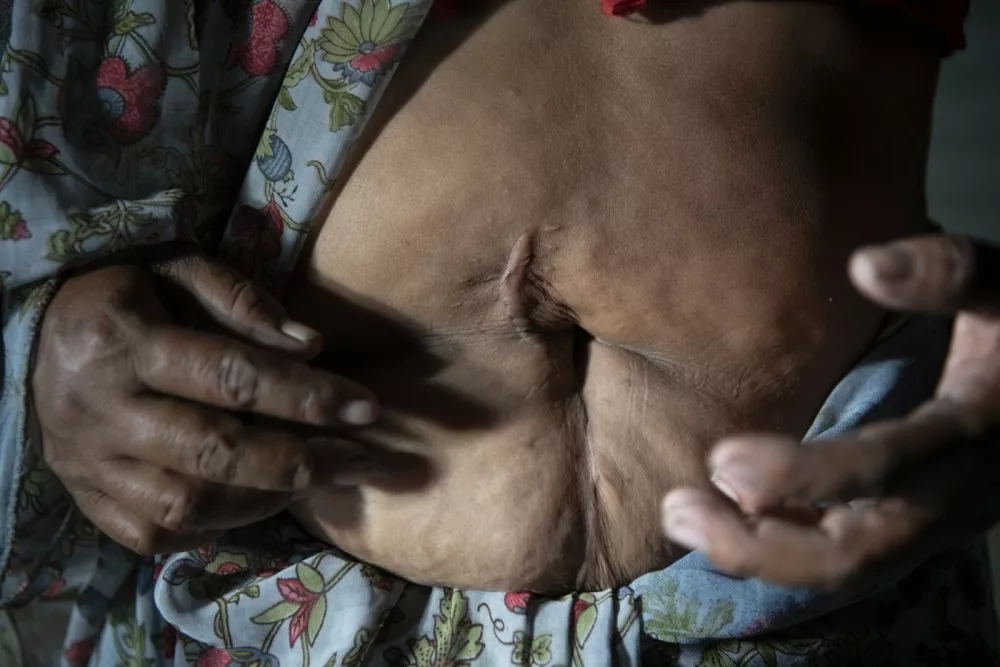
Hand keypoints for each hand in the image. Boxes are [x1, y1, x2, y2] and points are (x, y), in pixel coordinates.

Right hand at [33, 249, 379, 554]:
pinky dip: (213, 528)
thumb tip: (312, 348)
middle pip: (214, 453)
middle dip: (302, 462)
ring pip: (185, 506)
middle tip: (364, 461)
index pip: (232, 376)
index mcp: (124, 340)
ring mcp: (87, 462)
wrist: (33, 329)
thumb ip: (241, 300)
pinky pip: (152, 534)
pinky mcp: (83, 496)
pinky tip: (256, 502)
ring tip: (315, 479)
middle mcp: (101, 409)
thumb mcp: (177, 265)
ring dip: (264, 500)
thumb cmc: (122, 289)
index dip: (308, 396)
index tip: (368, 408)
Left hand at [661, 233, 999, 589]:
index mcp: (973, 431)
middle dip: (760, 542)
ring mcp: (938, 522)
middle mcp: (956, 496)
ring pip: (846, 567)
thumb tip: (863, 266)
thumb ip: (948, 272)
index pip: (884, 468)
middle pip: (856, 550)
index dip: (804, 472)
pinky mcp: (917, 528)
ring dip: (759, 554)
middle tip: (676, 510)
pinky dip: (783, 548)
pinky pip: (848, 555)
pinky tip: (724, 524)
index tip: (721, 459)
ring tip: (680, 521)